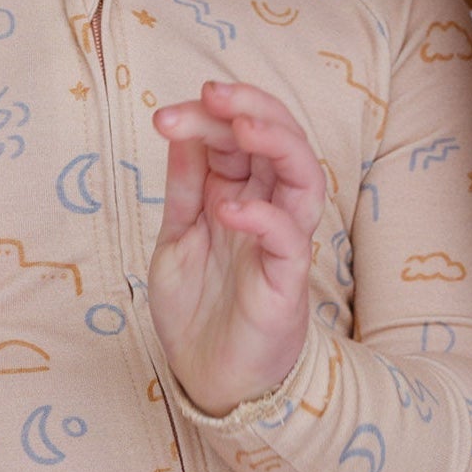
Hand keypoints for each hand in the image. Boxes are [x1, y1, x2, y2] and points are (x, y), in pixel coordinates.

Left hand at [149, 78, 325, 414]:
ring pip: (302, 175)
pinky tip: (229, 209)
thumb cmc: (197, 309)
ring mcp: (282, 241)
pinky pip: (288, 238)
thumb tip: (181, 129)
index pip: (236, 137)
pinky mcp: (288, 279)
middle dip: (250, 107)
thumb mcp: (176, 237)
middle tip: (213, 94)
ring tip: (239, 126)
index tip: (168, 114)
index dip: (207, 116)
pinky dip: (263, 217)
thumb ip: (184, 187)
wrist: (208, 377)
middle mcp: (267, 208)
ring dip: (275, 142)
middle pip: (279, 140)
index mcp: (239, 194)